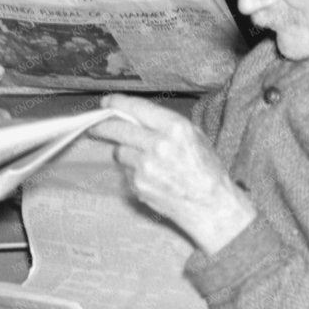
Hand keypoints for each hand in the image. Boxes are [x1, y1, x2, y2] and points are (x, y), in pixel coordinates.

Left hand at [89, 94, 254, 254]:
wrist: (211, 205)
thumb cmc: (206, 170)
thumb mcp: (194, 136)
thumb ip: (163, 124)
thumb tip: (132, 116)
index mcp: (175, 127)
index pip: (136, 108)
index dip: (117, 103)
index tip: (106, 103)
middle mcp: (158, 144)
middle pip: (118, 129)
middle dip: (104, 127)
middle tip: (97, 126)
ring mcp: (146, 166)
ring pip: (120, 152)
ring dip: (126, 153)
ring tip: (146, 160)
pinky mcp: (139, 185)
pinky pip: (126, 172)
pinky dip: (134, 173)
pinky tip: (153, 178)